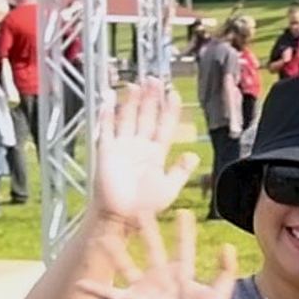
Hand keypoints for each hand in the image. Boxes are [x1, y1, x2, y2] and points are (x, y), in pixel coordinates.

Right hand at [77, 211, 239, 298]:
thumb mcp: (219, 295)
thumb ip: (225, 271)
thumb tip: (227, 245)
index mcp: (182, 274)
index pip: (183, 247)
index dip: (184, 230)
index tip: (184, 211)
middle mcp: (161, 278)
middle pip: (152, 248)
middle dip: (147, 229)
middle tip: (140, 209)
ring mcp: (145, 290)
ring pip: (127, 265)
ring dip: (115, 252)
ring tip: (104, 236)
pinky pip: (110, 294)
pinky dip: (95, 289)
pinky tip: (80, 284)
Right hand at [90, 78, 193, 223]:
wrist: (122, 218)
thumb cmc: (145, 206)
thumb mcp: (169, 188)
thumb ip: (180, 170)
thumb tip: (193, 154)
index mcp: (155, 153)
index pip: (164, 125)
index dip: (169, 110)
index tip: (173, 93)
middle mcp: (139, 146)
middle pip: (146, 116)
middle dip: (151, 98)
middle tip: (155, 80)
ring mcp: (122, 146)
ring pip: (128, 118)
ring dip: (131, 101)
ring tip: (137, 84)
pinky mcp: (106, 151)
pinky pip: (106, 129)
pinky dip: (106, 114)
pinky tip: (108, 99)